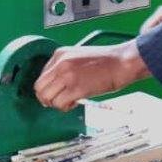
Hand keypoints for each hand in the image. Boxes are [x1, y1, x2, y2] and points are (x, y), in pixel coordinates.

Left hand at [34, 40, 150, 110]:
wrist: (122, 62)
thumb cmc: (106, 61)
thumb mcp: (78, 57)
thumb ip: (65, 67)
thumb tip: (56, 84)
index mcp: (60, 54)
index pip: (42, 76)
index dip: (47, 88)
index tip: (55, 92)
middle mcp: (60, 64)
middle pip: (39, 87)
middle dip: (47, 98)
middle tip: (58, 100)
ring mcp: (68, 76)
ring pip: (47, 97)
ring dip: (56, 103)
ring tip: (69, 101)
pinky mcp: (76, 88)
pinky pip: (60, 104)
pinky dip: (65, 107)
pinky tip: (75, 102)